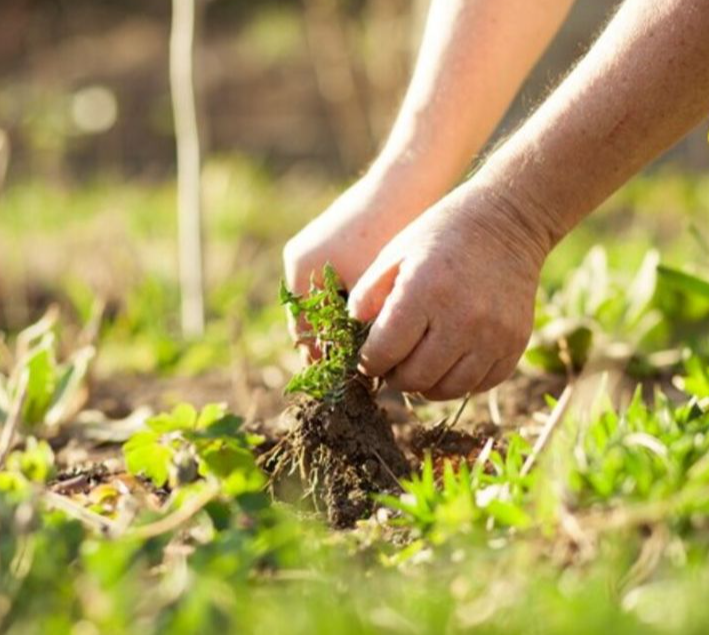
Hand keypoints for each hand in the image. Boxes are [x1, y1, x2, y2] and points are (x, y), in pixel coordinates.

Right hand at [283, 167, 444, 355]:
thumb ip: (357, 326)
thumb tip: (358, 366)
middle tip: (365, 368)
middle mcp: (301, 260)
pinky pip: (339, 285)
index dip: (327, 360)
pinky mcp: (337, 244)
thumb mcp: (372, 287)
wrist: (407, 180)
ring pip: (328, 305)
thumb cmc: (389, 232)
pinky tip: (384, 316)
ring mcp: (317, 249)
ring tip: (376, 345)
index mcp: (302, 270)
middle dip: (336, 344)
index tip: (353, 378)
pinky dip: (355, 304)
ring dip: (347, 325)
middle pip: (313, 319)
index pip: (304, 333)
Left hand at [348, 184, 550, 400]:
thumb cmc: (443, 235)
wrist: (509, 222)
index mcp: (424, 292)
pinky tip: (450, 360)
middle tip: (393, 363)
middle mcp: (462, 319)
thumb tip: (354, 336)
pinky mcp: (515, 344)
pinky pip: (480, 384)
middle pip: (415, 379)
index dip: (369, 361)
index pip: (384, 353)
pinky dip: (459, 380)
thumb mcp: (396, 253)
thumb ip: (368, 296)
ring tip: (420, 363)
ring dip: (426, 383)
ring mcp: (493, 335)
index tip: (368, 356)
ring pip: (447, 389)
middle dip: (395, 376)